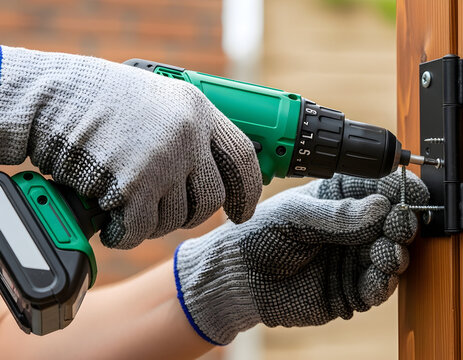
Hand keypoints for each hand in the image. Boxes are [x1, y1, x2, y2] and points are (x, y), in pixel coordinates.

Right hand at [0, 46, 261, 248]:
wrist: (53, 98)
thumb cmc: (101, 102)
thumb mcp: (160, 101)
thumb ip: (192, 131)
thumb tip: (219, 173)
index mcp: (198, 109)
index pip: (242, 158)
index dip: (248, 191)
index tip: (241, 212)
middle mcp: (188, 134)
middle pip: (210, 198)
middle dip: (189, 214)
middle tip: (163, 210)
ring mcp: (163, 160)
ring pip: (175, 218)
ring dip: (151, 222)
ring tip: (126, 203)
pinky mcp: (134, 185)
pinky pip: (141, 230)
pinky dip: (125, 234)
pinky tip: (113, 221)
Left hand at [174, 170, 428, 344]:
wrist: (236, 279)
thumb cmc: (258, 236)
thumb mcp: (295, 216)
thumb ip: (337, 215)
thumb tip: (379, 206)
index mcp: (341, 199)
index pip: (381, 189)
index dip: (400, 190)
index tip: (412, 194)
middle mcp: (354, 228)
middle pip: (394, 223)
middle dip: (403, 224)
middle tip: (399, 227)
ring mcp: (354, 259)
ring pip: (392, 255)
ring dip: (396, 255)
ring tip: (385, 254)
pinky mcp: (351, 290)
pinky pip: (378, 288)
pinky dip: (384, 284)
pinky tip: (378, 278)